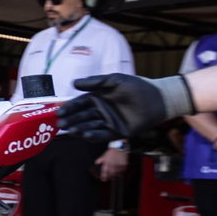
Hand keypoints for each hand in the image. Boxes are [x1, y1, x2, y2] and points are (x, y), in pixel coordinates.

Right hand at [59, 74, 192, 141]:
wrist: (157, 99)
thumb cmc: (137, 86)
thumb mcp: (115, 80)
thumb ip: (95, 82)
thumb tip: (74, 83)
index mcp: (98, 98)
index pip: (80, 104)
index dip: (69, 107)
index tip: (59, 111)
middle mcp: (101, 111)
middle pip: (82, 117)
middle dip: (71, 120)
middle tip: (60, 124)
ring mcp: (109, 122)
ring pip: (89, 126)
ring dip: (79, 128)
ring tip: (70, 130)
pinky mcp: (117, 132)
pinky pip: (102, 135)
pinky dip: (92, 135)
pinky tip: (84, 133)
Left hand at [95, 146, 128, 181]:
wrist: (120, 146)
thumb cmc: (112, 151)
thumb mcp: (104, 155)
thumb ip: (100, 160)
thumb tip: (96, 163)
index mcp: (107, 162)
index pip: (105, 171)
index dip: (104, 176)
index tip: (103, 179)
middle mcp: (113, 164)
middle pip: (111, 173)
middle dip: (109, 177)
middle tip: (108, 178)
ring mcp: (119, 164)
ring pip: (117, 173)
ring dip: (114, 175)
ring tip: (113, 176)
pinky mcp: (124, 164)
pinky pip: (122, 171)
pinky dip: (120, 172)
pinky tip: (119, 172)